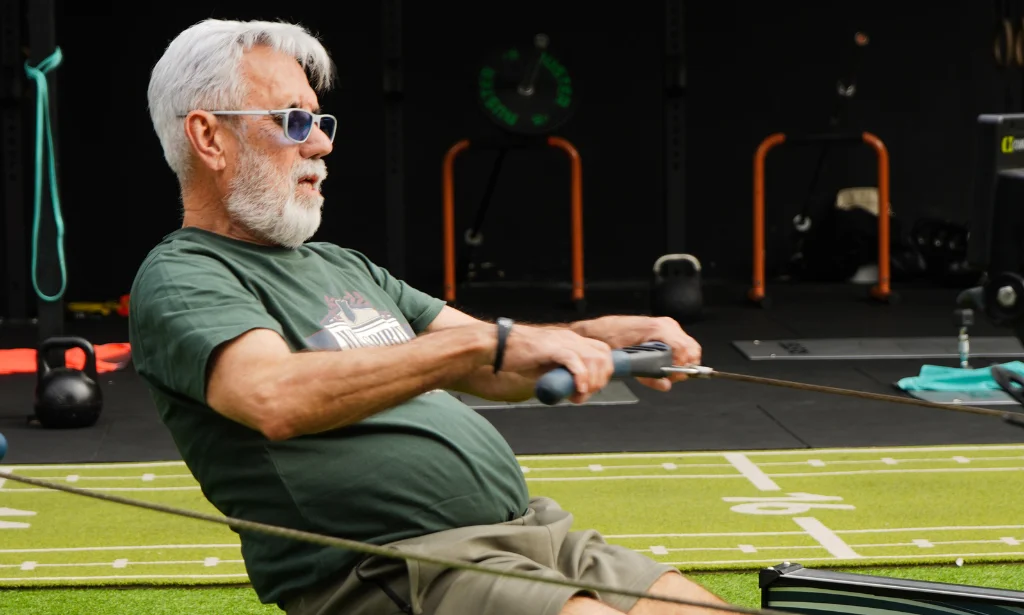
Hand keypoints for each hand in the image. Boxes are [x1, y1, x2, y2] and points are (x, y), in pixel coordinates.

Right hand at [496, 325, 614, 403]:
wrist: (496, 346)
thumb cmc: (517, 357)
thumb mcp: (546, 367)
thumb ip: (560, 374)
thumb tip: (573, 391)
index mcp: (570, 340)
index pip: (602, 352)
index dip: (603, 371)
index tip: (592, 388)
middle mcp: (570, 338)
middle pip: (603, 356)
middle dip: (601, 378)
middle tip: (585, 394)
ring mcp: (562, 341)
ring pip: (593, 359)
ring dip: (592, 381)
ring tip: (579, 395)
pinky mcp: (551, 348)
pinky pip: (575, 361)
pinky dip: (581, 377)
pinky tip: (578, 389)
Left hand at [572, 315, 700, 391]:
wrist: (597, 331)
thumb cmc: (608, 339)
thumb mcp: (628, 361)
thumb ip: (649, 375)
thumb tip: (665, 384)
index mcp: (659, 328)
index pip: (685, 350)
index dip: (681, 368)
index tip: (672, 377)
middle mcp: (666, 325)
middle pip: (692, 350)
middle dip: (683, 367)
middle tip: (669, 377)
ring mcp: (666, 326)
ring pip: (689, 348)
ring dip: (680, 363)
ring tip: (664, 372)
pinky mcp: (664, 331)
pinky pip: (680, 346)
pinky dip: (675, 358)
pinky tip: (661, 364)